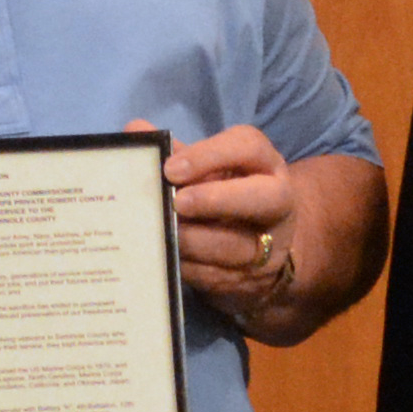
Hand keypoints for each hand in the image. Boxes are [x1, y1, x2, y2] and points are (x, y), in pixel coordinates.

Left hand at [155, 118, 307, 331]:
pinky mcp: (254, 280)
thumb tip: (135, 131)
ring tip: (158, 233)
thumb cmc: (225, 195)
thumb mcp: (208, 170)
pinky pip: (217, 276)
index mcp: (265, 164)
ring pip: (236, 246)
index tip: (171, 168)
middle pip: (263, 197)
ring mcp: (271, 245)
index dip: (209, 156)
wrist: (262, 248)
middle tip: (176, 204)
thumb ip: (176, 152)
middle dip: (216, 200)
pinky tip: (163, 258)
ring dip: (192, 240)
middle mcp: (278, 202)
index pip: (248, 147)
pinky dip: (187, 267)